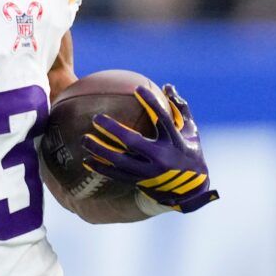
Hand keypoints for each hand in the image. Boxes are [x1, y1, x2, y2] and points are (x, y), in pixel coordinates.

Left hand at [79, 83, 218, 212]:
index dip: (151, 103)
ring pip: (120, 160)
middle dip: (113, 129)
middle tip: (96, 118)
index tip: (137, 88)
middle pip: (133, 142)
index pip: (161, 119)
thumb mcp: (191, 131)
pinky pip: (116, 175)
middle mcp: (160, 157)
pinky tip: (86, 160)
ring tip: (84, 139)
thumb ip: (179, 109)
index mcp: (174, 142)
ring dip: (100, 150)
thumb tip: (167, 86)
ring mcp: (149, 172)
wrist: (190, 190)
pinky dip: (101, 168)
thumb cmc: (190, 152)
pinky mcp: (140, 182)